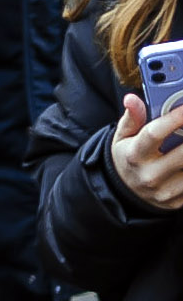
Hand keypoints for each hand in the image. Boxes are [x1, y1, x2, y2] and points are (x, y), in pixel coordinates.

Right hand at [112, 94, 182, 209]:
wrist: (126, 191)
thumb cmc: (128, 157)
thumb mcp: (123, 137)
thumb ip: (132, 118)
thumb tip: (131, 99)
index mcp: (134, 155)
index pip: (155, 133)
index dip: (174, 118)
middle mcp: (149, 175)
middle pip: (182, 154)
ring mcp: (164, 191)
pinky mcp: (176, 201)